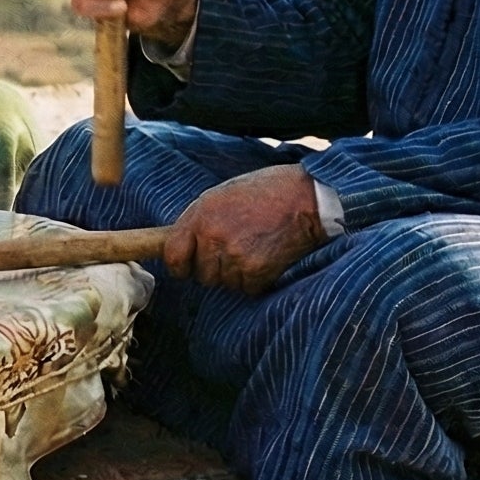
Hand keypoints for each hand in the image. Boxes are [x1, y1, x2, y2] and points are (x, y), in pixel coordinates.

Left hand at [163, 165, 328, 294]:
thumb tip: (179, 243)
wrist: (307, 197)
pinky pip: (247, 288)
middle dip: (215, 268)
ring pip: (225, 283)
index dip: (179, 265)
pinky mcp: (256, 271)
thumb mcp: (222, 195)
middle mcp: (213, 236)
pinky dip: (257, 280)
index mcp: (200, 215)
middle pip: (202, 275)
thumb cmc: (267, 191)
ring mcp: (234, 255)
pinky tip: (267, 257)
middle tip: (237, 249)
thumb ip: (199, 220)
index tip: (187, 267)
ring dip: (237, 274)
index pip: (172, 255)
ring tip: (255, 248)